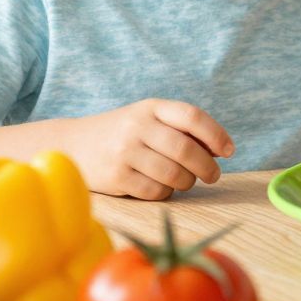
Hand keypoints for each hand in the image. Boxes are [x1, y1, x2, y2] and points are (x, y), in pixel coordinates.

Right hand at [59, 99, 232, 199]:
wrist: (71, 145)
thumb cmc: (123, 134)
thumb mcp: (148, 120)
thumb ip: (182, 129)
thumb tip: (221, 150)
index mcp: (151, 108)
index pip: (192, 116)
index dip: (216, 134)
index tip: (229, 151)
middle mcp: (137, 127)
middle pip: (186, 150)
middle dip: (207, 167)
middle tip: (213, 175)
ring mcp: (125, 152)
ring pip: (174, 174)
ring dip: (187, 182)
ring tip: (185, 181)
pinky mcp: (116, 178)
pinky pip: (155, 191)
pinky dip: (165, 193)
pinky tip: (161, 186)